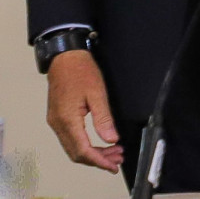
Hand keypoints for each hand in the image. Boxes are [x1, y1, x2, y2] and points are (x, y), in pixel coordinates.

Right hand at [46, 50, 121, 172]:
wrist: (65, 59)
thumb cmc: (81, 72)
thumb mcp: (98, 93)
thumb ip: (104, 118)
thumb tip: (111, 139)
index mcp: (67, 120)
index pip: (83, 150)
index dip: (99, 161)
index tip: (113, 166)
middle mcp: (58, 125)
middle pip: (77, 153)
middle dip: (98, 160)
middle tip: (118, 159)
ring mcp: (56, 122)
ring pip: (73, 148)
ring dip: (93, 153)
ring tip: (114, 152)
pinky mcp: (58, 119)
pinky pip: (71, 139)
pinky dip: (86, 145)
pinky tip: (100, 142)